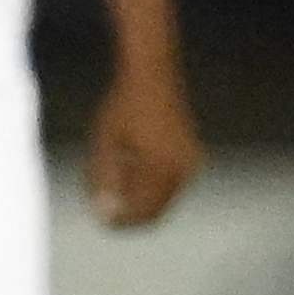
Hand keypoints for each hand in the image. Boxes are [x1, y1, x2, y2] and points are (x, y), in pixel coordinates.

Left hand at [84, 59, 202, 227]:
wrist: (152, 72)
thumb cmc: (124, 104)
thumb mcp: (105, 143)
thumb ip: (103, 180)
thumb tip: (103, 213)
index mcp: (163, 165)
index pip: (144, 211)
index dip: (122, 222)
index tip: (102, 220)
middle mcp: (184, 167)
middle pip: (156, 210)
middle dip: (131, 213)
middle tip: (105, 209)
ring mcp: (191, 162)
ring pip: (164, 199)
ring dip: (140, 198)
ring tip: (116, 173)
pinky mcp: (191, 155)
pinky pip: (170, 184)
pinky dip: (150, 185)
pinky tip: (129, 163)